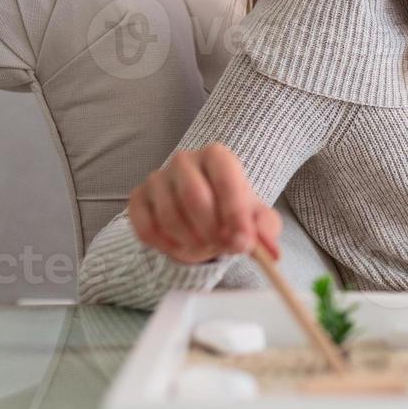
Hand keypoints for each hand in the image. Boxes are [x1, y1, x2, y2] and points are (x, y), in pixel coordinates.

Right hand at [127, 144, 281, 263]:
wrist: (203, 214)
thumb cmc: (231, 211)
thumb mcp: (256, 219)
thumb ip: (265, 230)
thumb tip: (269, 251)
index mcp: (217, 156)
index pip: (225, 180)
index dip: (235, 214)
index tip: (244, 242)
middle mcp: (184, 160)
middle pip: (194, 197)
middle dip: (212, 231)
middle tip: (222, 248)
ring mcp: (157, 177)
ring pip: (170, 217)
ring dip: (191, 242)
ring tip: (205, 246)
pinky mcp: (138, 198)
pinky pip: (147, 228)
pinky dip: (166, 246)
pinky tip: (181, 245)